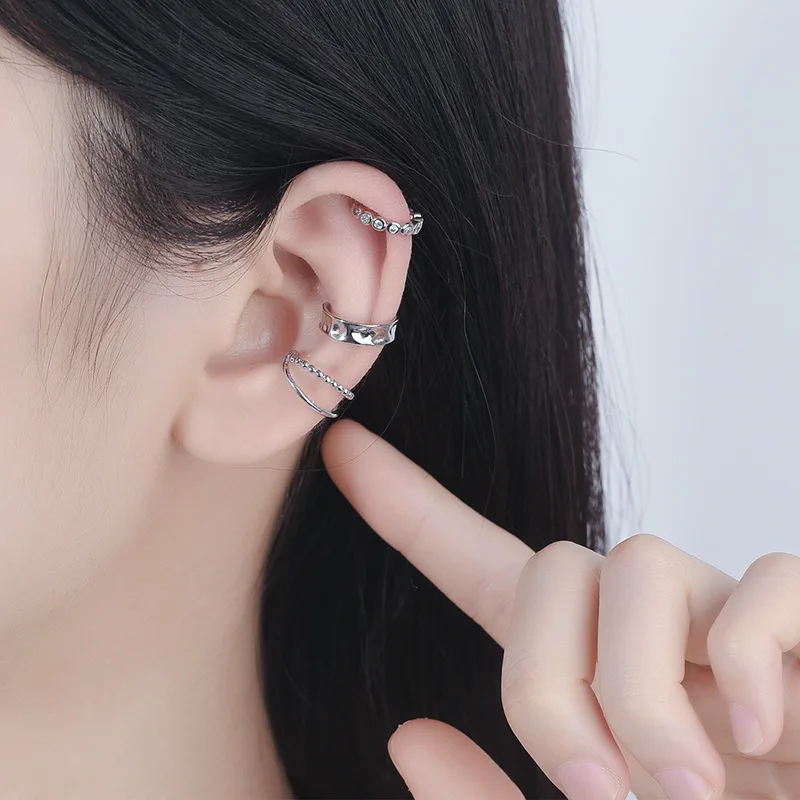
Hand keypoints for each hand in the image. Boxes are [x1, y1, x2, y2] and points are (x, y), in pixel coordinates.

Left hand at [321, 420, 799, 799]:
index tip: (342, 447)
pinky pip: (761, 586)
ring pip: (635, 565)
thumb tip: (406, 736)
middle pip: (550, 568)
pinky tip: (769, 734)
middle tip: (590, 790)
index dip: (409, 508)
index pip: (479, 568)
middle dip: (542, 681)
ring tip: (684, 786)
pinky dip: (748, 666)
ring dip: (639, 694)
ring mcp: (731, 617)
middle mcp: (650, 627)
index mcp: (592, 672)